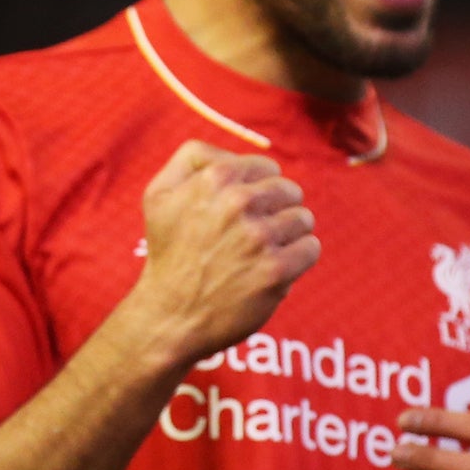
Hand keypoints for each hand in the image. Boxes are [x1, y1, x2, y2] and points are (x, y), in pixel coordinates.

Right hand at [129, 140, 320, 364]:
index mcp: (214, 178)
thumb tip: (234, 153)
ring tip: (265, 253)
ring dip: (289, 235)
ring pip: (303, 218)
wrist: (170, 315)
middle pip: (289, 191)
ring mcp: (258, 237)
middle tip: (255, 235)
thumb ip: (192, 159)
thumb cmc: (168, 254)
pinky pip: (311, 248)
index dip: (260, 190)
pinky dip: (299, 258)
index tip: (246, 212)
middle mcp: (237, 203)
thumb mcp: (159, 194)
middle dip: (277, 211)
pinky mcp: (274, 271)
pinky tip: (275, 268)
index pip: (267, 168)